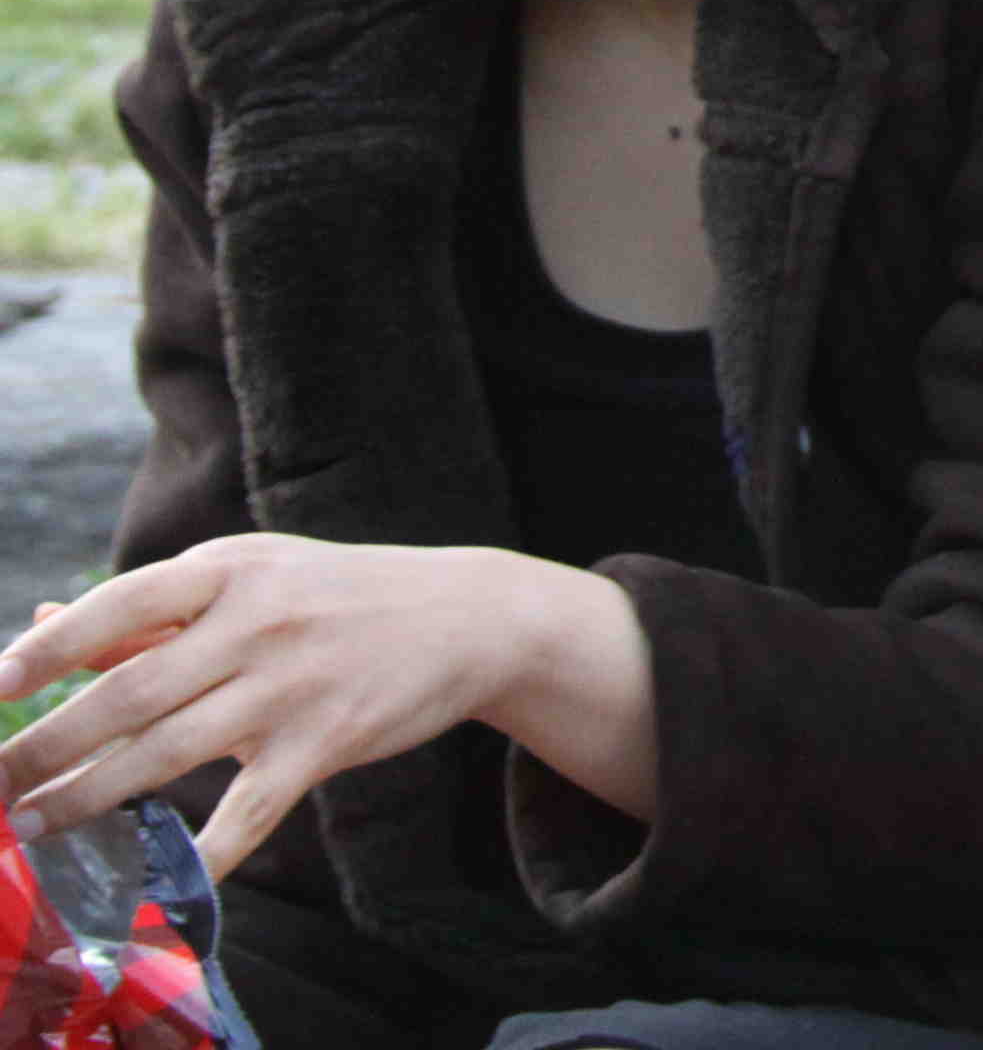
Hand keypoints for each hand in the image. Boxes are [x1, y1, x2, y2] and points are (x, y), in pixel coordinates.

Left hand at [0, 538, 652, 877]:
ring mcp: (295, 684)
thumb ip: (149, 611)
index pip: (119, 606)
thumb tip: (35, 629)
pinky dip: (201, 851)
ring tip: (30, 825)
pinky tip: (157, 880)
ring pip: (168, 752)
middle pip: (128, 693)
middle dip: (44, 746)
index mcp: (232, 568)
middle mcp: (259, 622)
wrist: (472, 616)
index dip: (48, 651)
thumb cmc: (341, 596)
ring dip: (87, 797)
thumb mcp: (255, 577)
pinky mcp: (328, 741)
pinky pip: (250, 810)